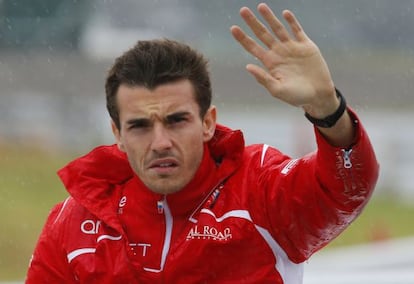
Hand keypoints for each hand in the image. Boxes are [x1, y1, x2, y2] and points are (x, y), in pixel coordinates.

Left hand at [231, 3, 337, 117]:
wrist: (318, 95)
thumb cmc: (297, 96)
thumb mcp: (278, 90)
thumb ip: (263, 78)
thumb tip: (248, 66)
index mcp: (270, 63)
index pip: (253, 47)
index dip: (243, 38)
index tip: (233, 28)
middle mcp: (279, 53)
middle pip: (263, 34)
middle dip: (253, 23)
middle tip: (243, 10)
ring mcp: (292, 48)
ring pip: (278, 29)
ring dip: (270, 18)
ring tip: (261, 6)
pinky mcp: (306, 46)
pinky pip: (297, 30)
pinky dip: (291, 22)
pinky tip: (285, 13)